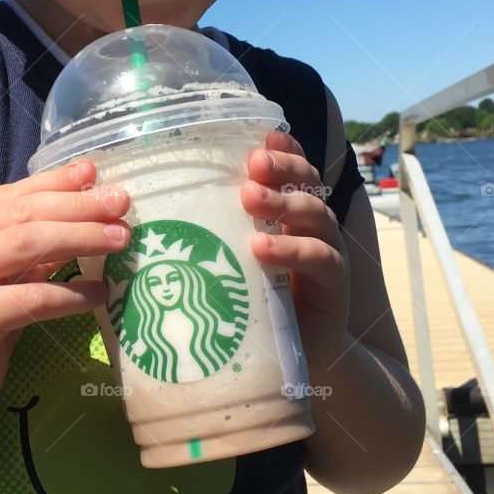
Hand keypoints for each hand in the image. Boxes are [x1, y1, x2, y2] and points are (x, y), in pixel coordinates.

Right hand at [0, 159, 130, 419]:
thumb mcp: (6, 270)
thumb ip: (37, 239)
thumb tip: (92, 207)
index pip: (17, 193)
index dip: (59, 182)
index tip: (99, 174)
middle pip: (25, 214)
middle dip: (78, 206)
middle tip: (121, 204)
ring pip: (26, 245)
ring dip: (79, 238)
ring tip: (119, 240)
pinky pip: (31, 300)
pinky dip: (70, 295)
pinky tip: (99, 294)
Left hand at [239, 129, 348, 369]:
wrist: (298, 357)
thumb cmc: (257, 302)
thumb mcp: (233, 260)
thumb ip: (215, 231)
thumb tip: (159, 204)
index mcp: (290, 213)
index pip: (293, 169)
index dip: (284, 149)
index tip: (263, 136)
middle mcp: (313, 226)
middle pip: (307, 182)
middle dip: (282, 166)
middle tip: (253, 163)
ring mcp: (328, 252)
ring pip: (314, 214)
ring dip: (282, 202)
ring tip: (249, 198)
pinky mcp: (334, 285)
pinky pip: (319, 258)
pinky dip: (290, 249)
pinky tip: (261, 247)